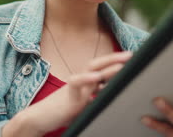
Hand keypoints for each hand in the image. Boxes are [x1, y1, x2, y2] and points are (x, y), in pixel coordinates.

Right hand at [13, 51, 132, 135]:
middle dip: (114, 58)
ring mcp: (75, 88)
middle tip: (131, 54)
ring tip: (121, 64)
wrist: (40, 117)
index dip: (115, 61)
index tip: (131, 57)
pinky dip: (86, 79)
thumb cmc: (62, 110)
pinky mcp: (69, 97)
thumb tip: (115, 95)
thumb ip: (96, 96)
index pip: (101, 67)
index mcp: (85, 83)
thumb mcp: (84, 102)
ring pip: (91, 71)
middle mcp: (81, 81)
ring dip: (107, 67)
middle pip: (98, 64)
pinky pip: (76, 83)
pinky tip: (96, 77)